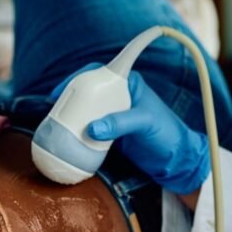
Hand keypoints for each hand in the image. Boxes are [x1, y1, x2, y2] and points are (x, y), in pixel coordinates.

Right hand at [53, 66, 209, 193]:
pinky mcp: (111, 132)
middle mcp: (119, 95)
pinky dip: (78, 132)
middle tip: (55, 111)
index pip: (99, 72)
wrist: (176, 160)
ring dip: (72, 116)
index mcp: (129, 84)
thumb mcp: (145, 124)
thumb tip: (92, 128)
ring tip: (56, 125)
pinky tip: (68, 138)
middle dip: (70, 99)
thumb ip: (120, 124)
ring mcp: (113, 114)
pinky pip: (90, 127)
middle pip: (87, 91)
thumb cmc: (167, 134)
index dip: (78, 77)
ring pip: (86, 110)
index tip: (61, 90)